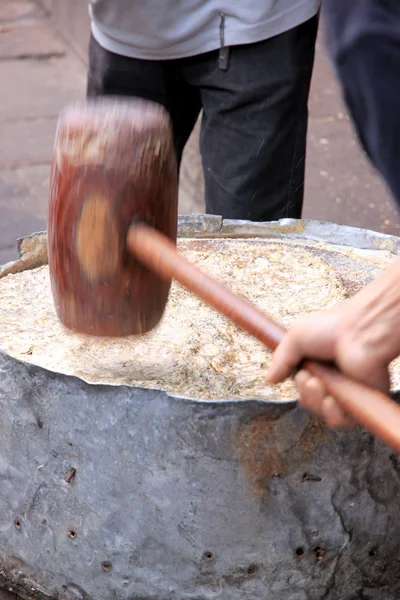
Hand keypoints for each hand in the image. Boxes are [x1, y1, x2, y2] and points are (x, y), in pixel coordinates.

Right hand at [266, 256, 399, 427]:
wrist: (359, 333)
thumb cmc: (332, 328)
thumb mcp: (295, 337)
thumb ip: (281, 360)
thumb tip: (269, 380)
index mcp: (321, 364)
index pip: (303, 386)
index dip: (299, 384)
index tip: (301, 373)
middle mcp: (334, 378)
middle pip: (310, 400)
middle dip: (304, 392)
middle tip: (310, 378)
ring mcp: (348, 390)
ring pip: (323, 412)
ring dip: (315, 401)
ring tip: (319, 384)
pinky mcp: (362, 401)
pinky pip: (342, 420)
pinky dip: (332, 414)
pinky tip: (331, 400)